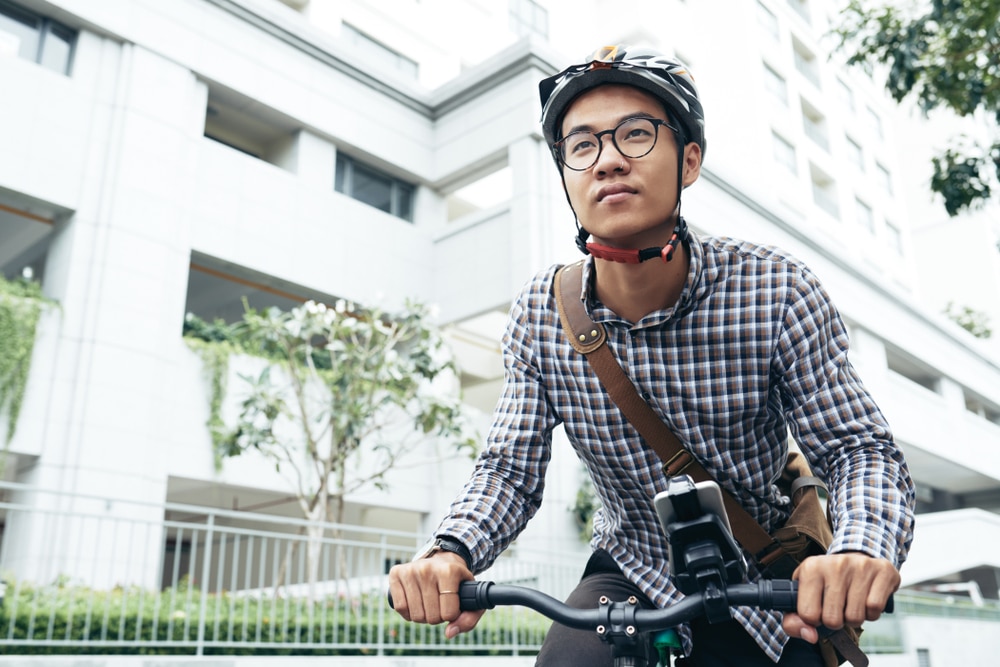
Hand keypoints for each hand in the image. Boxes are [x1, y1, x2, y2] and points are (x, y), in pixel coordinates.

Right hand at [387, 552, 483, 638]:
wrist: (442, 559)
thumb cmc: (457, 581)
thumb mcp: (471, 594)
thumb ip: (469, 618)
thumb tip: (449, 633)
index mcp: (449, 571)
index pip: (449, 613)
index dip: (452, 615)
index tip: (453, 605)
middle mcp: (427, 568)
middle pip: (431, 616)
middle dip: (437, 617)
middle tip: (440, 604)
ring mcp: (410, 570)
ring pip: (415, 615)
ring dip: (423, 616)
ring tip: (429, 603)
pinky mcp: (396, 573)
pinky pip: (400, 607)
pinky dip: (408, 613)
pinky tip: (416, 603)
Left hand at [782, 552, 898, 643]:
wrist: (856, 557)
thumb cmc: (827, 581)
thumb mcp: (804, 593)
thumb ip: (795, 620)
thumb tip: (810, 636)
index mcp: (811, 568)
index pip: (807, 614)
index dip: (814, 620)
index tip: (819, 610)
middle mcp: (834, 564)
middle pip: (833, 620)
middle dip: (836, 621)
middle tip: (838, 608)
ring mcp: (859, 566)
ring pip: (855, 617)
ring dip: (854, 618)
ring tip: (851, 603)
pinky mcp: (882, 570)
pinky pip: (875, 609)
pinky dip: (871, 613)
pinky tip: (866, 600)